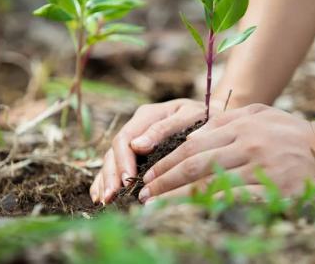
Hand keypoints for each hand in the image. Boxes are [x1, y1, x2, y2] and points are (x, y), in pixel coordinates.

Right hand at [89, 98, 223, 203]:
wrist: (214, 117)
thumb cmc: (204, 117)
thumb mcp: (189, 117)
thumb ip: (164, 129)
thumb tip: (137, 146)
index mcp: (147, 115)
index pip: (126, 138)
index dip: (123, 160)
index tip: (127, 180)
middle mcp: (137, 127)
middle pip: (115, 151)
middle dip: (111, 175)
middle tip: (111, 196)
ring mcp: (135, 139)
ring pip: (111, 159)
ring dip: (105, 180)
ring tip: (104, 200)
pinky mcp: (136, 152)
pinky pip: (116, 165)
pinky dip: (106, 180)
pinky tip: (100, 196)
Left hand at [138, 104, 314, 202]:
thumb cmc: (291, 132)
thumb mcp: (260, 113)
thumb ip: (227, 121)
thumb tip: (192, 135)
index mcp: (241, 125)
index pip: (193, 145)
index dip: (167, 163)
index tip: (149, 176)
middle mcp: (247, 144)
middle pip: (195, 164)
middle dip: (164, 181)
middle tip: (143, 195)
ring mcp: (261, 167)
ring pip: (209, 184)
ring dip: (177, 198)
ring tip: (156, 208)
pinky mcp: (274, 189)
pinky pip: (234, 201)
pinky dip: (208, 208)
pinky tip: (192, 216)